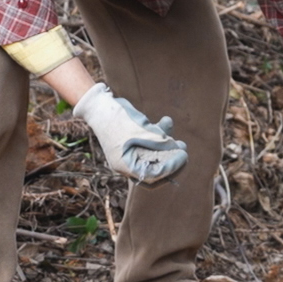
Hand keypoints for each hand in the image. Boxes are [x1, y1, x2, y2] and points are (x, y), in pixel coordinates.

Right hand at [72, 82, 188, 184]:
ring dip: (168, 148)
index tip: (183, 156)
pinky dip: (158, 135)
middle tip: (183, 151)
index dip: (171, 168)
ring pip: (153, 155)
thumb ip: (160, 142)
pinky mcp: (131, 141)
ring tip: (180, 141)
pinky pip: (148, 143)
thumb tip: (178, 149)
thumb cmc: (119, 119)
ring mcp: (128, 152)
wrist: (99, 105)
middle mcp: (127, 162)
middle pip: (154, 169)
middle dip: (171, 161)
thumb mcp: (143, 131)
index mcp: (125, 166)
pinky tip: (165, 121)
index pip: (152, 176)